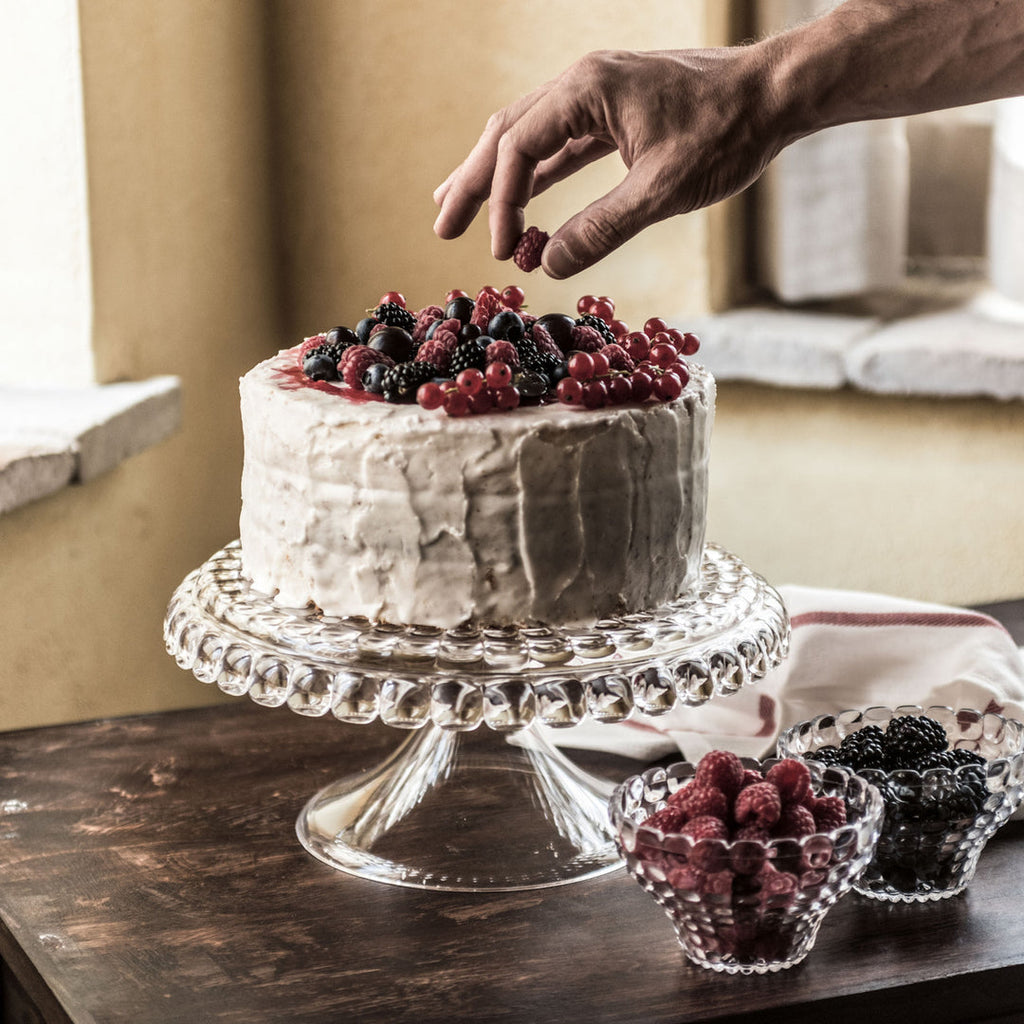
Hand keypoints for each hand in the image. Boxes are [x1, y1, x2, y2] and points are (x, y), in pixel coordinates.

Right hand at [432, 46, 784, 278]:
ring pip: (527, 136)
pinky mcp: (612, 112)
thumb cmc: (727, 134)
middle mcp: (582, 83)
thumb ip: (603, 228)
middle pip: (506, 134)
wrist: (775, 94)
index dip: (501, 203)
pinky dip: (534, 174)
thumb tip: (548, 265)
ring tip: (456, 208)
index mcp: (587, 89)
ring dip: (493, 175)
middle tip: (440, 225)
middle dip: (471, 182)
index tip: (502, 252)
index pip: (519, 148)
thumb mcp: (664, 190)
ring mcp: (596, 95)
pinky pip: (559, 144)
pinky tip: (519, 199)